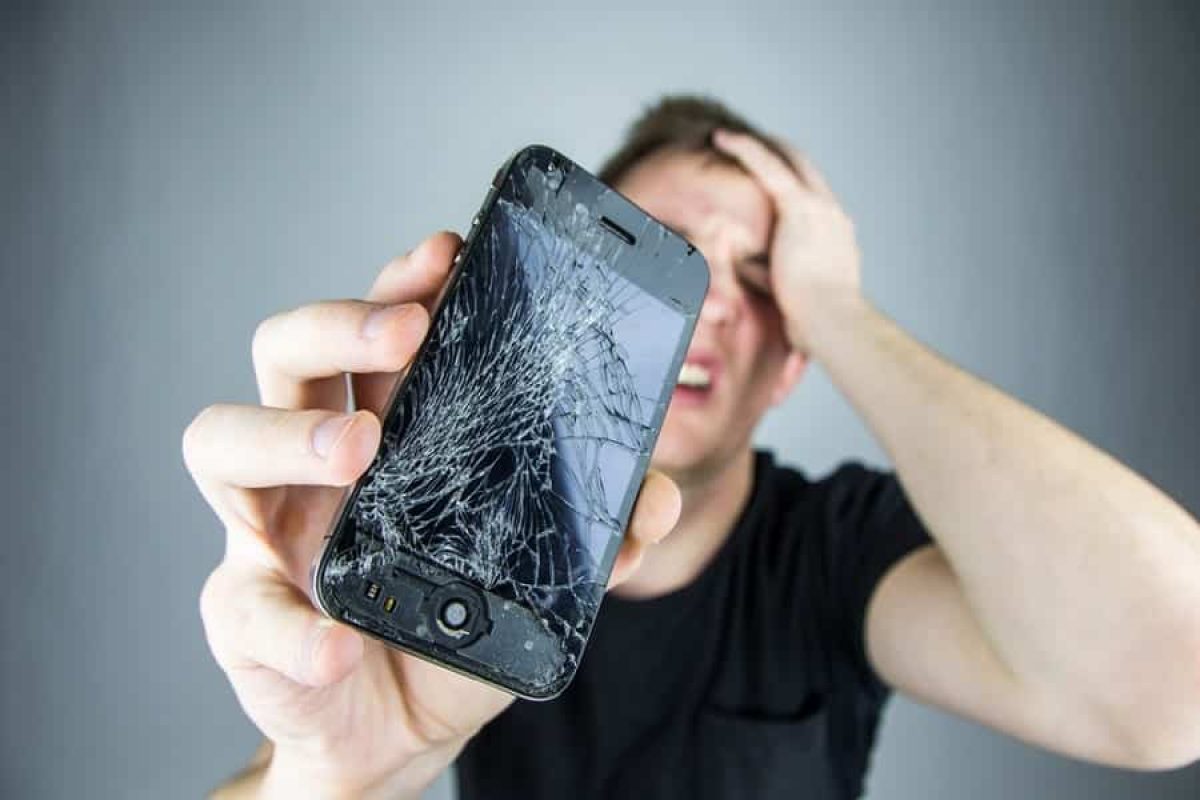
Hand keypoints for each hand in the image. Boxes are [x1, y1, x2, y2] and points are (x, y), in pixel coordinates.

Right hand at [183, 231, 682, 796]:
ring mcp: (268, 529)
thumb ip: (596, 532)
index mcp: (384, 435)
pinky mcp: (245, 610)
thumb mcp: (534, 574)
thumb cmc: (455, 627)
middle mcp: (311, 464)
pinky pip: (241, 606)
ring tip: (355, 449)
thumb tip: (656, 497)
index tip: (449, 252)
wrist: (397, 729)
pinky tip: (337, 644)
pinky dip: (291, 625)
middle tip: (409, 329)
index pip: (376, 334)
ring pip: (220, 438)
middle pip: (286, 353)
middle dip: (339, 321)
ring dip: (283, 433)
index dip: (401, 283)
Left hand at [712, 129, 862, 352]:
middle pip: (806, 171)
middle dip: (779, 156)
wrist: (831, 322)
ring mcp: (821, 209)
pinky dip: (745, 150)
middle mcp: (833, 216)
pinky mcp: (801, 207)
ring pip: (788, 162)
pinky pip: (768, 167)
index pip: (815, 201)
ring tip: (727, 139)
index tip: (771, 182)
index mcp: (835, 237)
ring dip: (759, 148)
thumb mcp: (785, 289)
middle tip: (751, 147)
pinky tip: (721, 139)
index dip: (792, 186)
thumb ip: (764, 270)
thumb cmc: (811, 320)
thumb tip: (741, 261)